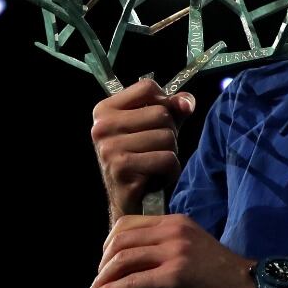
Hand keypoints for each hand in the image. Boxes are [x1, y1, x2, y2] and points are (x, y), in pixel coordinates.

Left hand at [87, 214, 257, 287]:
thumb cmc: (222, 274)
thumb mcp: (194, 247)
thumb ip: (168, 245)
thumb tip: (134, 262)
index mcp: (177, 221)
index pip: (128, 223)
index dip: (110, 244)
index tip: (106, 263)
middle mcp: (174, 231)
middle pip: (121, 239)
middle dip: (103, 262)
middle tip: (99, 281)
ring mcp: (175, 252)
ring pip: (124, 259)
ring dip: (104, 278)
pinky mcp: (175, 275)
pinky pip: (134, 282)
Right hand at [91, 79, 195, 220]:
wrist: (128, 200)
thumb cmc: (143, 158)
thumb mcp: (158, 126)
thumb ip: (174, 108)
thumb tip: (186, 103)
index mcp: (105, 110)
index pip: (148, 88)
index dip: (164, 103)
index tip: (158, 122)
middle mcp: (101, 127)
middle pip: (161, 113)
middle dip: (169, 134)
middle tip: (154, 151)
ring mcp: (109, 148)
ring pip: (167, 137)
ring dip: (171, 154)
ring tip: (154, 165)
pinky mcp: (121, 168)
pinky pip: (167, 159)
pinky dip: (170, 171)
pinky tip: (155, 177)